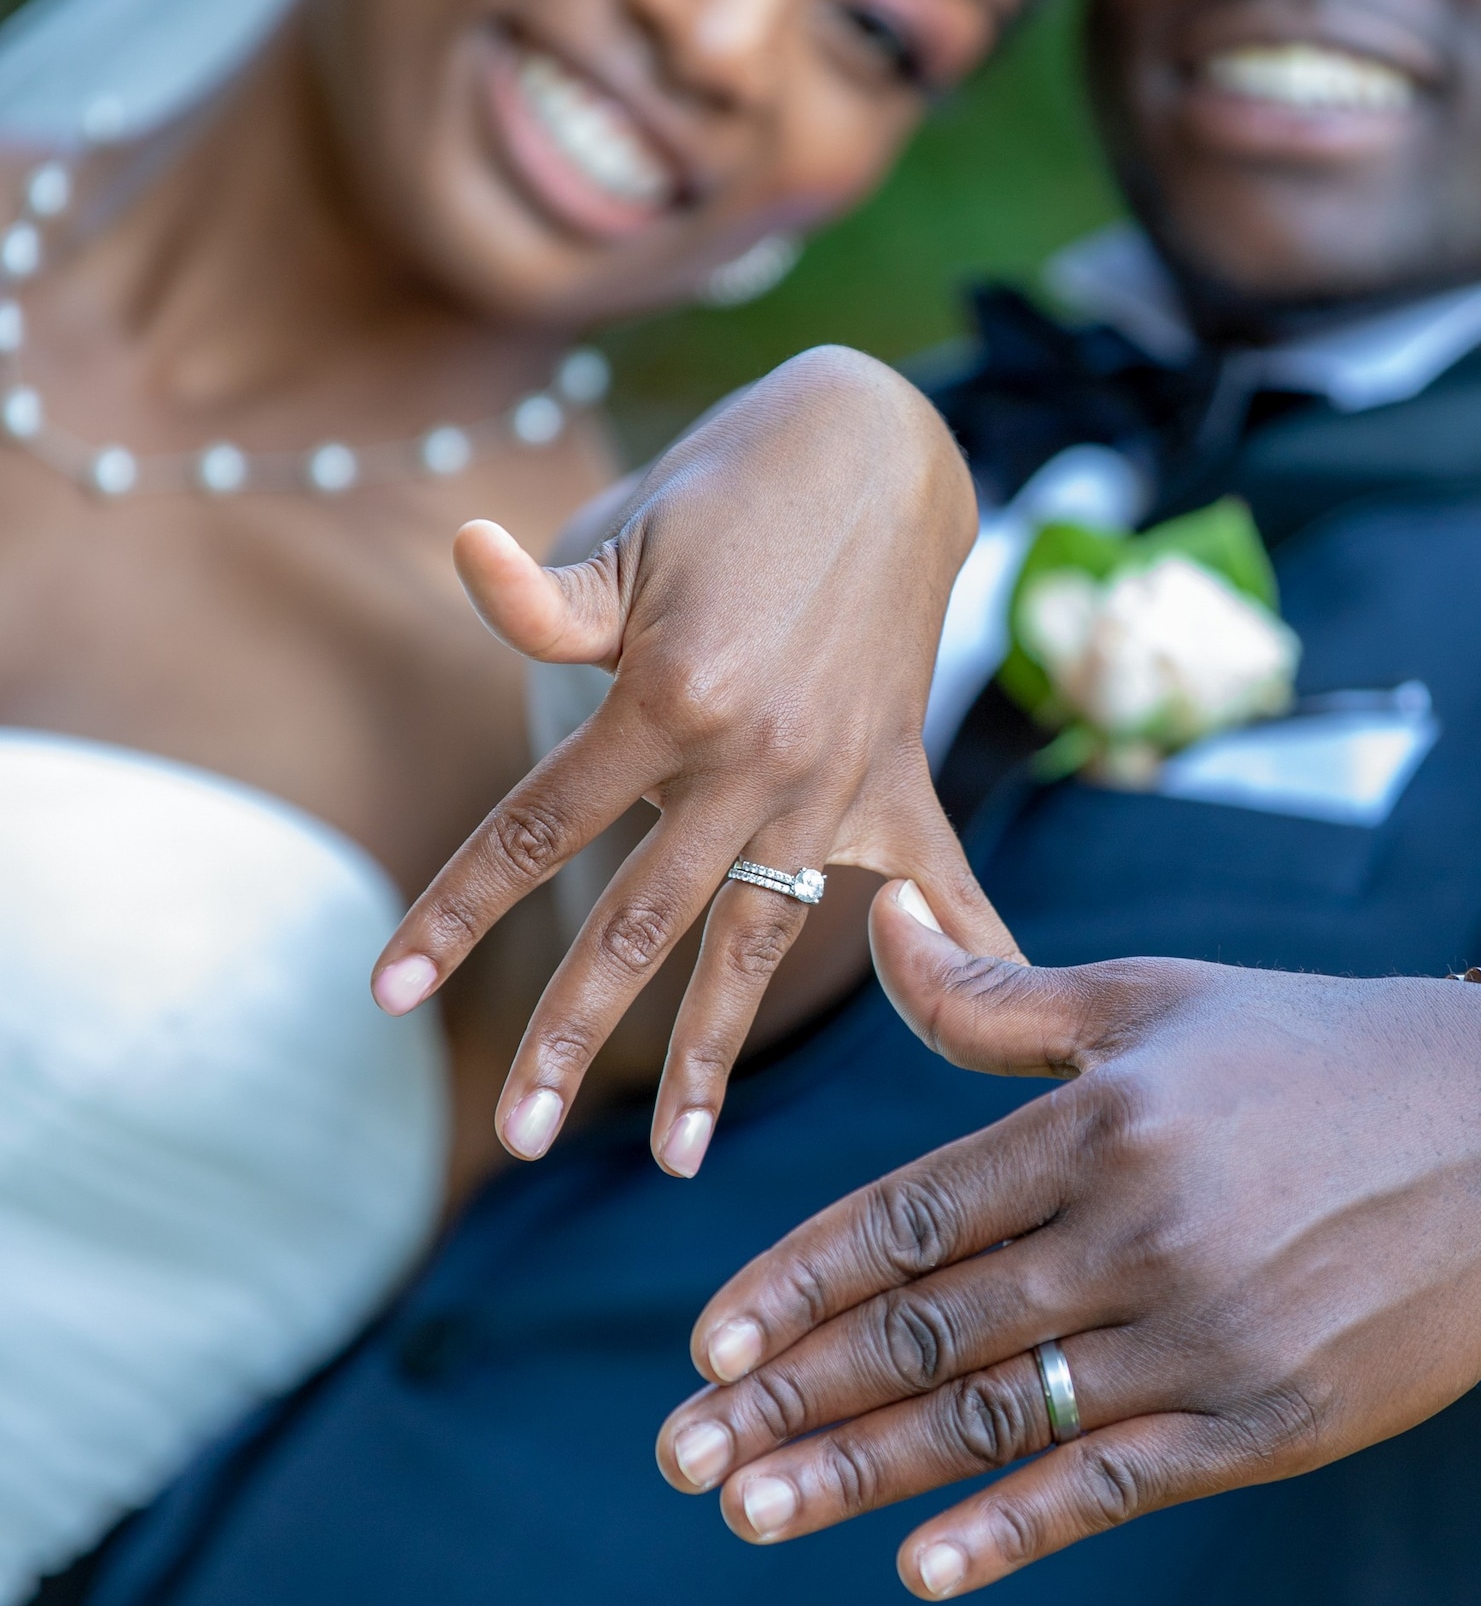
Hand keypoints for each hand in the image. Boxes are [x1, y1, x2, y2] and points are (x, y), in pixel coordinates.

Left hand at [372, 349, 1018, 1174]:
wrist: (881, 449)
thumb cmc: (729, 488)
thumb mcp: (633, 533)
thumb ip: (554, 598)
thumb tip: (470, 559)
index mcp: (672, 700)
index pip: (535, 830)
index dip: (455, 912)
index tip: (385, 993)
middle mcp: (755, 761)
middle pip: (641, 922)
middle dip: (572, 1032)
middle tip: (515, 1132)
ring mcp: (835, 784)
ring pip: (758, 942)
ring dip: (710, 1051)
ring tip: (677, 1156)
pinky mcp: (897, 782)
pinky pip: (937, 888)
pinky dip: (964, 956)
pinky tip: (970, 1040)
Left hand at [657, 884, 1480, 1595]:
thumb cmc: (1316, 1050)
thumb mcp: (1154, 998)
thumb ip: (997, 996)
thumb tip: (875, 920)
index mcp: (1100, 1121)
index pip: (907, 1218)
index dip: (796, 1286)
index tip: (705, 1347)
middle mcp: (1140, 1231)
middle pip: (928, 1331)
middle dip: (790, 1398)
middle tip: (682, 1457)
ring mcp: (1205, 1336)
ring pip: (998, 1415)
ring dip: (861, 1472)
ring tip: (752, 1510)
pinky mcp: (1272, 1420)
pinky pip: (1116, 1486)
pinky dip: (1013, 1528)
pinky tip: (921, 1563)